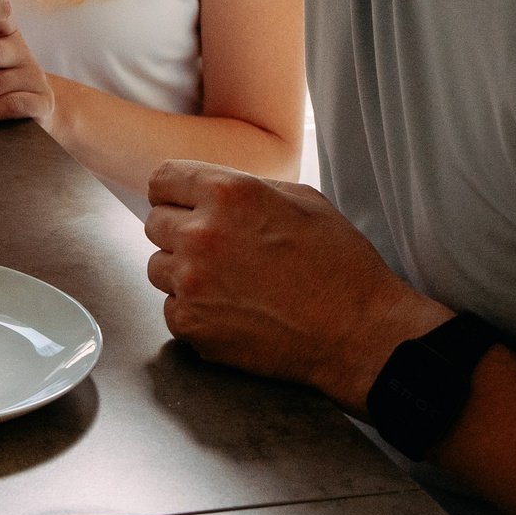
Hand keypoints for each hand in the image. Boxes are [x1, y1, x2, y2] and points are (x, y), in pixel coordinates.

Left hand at [143, 160, 449, 411]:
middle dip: (180, 232)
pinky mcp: (191, 325)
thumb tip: (207, 188)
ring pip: (158, 267)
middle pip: (155, 223)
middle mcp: (201, 234)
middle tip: (218, 251)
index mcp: (227, 193)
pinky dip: (193, 311)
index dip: (175, 193)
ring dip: (183, 273)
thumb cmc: (340, 265)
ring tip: (228, 283)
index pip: (162, 180)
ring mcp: (191, 283)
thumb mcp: (301, 199)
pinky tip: (231, 311)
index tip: (186, 206)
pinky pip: (170, 308)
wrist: (361, 334)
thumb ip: (244, 187)